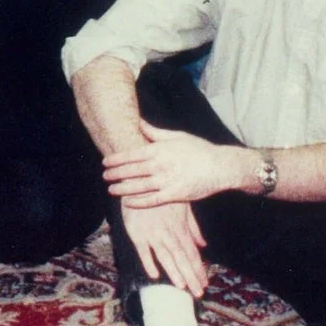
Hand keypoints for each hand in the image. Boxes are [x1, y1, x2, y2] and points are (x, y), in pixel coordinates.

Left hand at [103, 120, 247, 207]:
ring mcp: (168, 180)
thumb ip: (156, 132)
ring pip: (139, 186)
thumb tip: (139, 122)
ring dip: (123, 188)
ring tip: (111, 190)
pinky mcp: (175, 195)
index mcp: (161, 149)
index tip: (105, 162)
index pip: (132, 154)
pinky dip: (139, 202)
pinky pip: (153, 200)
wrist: (221, 166)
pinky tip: (128, 202)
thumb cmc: (199, 149)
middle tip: (104, 177)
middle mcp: (162, 164)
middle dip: (116, 174)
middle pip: (132, 170)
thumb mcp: (177, 136)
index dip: (117, 159)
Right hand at [121, 197, 207, 296]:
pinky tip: (154, 275)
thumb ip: (193, 227)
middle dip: (191, 276)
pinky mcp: (136, 232)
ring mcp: (152, 233)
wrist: (140, 181)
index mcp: (180, 227)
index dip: (199, 269)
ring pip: (165, 256)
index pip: (192, 253)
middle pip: (182, 258)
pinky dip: (149, 262)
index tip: (204, 283)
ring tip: (182, 287)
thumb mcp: (183, 207)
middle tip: (199, 293)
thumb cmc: (164, 194)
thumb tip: (203, 245)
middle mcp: (168, 232)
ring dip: (174, 272)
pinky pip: (143, 250)